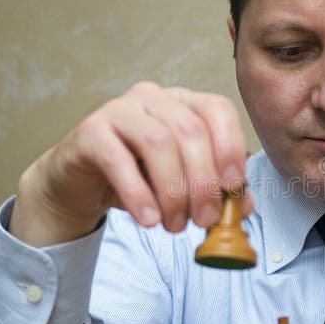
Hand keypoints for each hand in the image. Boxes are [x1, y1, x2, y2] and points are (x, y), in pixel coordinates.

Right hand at [10, 82, 252, 245]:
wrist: (82, 184)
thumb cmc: (138, 179)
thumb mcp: (183, 186)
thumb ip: (215, 191)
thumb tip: (243, 206)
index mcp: (183, 102)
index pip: (218, 109)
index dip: (231, 147)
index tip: (233, 188)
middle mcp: (154, 98)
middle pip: (191, 131)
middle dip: (203, 182)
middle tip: (203, 220)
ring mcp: (120, 109)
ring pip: (158, 143)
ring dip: (173, 191)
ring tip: (175, 226)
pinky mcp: (90, 131)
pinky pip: (118, 159)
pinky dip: (138, 194)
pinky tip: (149, 219)